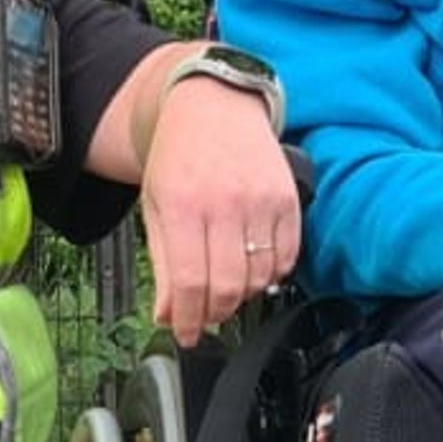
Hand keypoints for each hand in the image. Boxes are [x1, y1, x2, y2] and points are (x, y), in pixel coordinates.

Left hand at [141, 70, 302, 343]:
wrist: (214, 107)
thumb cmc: (179, 157)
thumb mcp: (155, 208)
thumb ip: (163, 264)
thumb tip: (169, 315)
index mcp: (182, 206)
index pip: (190, 282)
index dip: (189, 319)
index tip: (187, 334)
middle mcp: (224, 203)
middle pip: (228, 285)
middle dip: (216, 312)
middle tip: (207, 315)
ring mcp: (260, 200)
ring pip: (260, 276)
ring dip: (245, 295)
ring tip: (230, 289)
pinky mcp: (287, 197)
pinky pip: (287, 255)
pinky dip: (273, 274)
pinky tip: (256, 269)